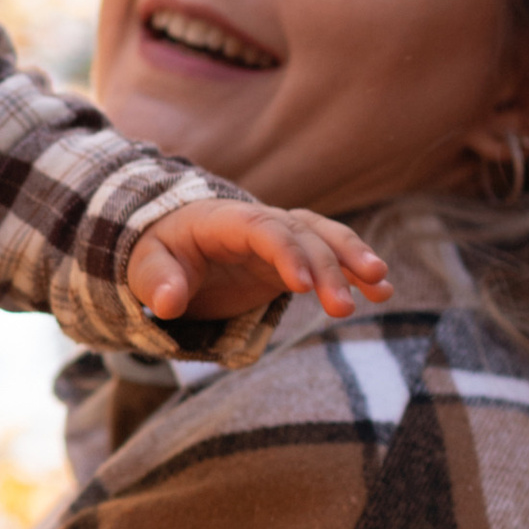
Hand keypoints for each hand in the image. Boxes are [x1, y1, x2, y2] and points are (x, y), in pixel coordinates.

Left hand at [125, 198, 390, 326]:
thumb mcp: (145, 267)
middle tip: (342, 309)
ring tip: (382, 288)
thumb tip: (167, 304)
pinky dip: (356, 270)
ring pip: (325, 238)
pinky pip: (331, 255)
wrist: (174, 248)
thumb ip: (156, 282)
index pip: (260, 229)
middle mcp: (260, 222)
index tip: (300, 285)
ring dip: (354, 260)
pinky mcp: (295, 256)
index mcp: (223, 219)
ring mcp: (282, 236)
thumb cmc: (159, 256)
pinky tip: (382, 291)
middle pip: (301, 236)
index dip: (283, 252)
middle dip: (326, 269)